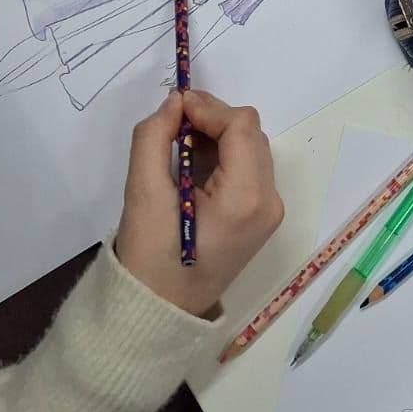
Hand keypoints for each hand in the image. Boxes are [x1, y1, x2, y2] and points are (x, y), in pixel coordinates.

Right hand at [115, 89, 284, 317]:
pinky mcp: (261, 216)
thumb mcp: (142, 193)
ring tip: (180, 143)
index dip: (208, 108)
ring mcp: (269, 211)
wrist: (160, 309)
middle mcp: (268, 202)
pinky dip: (225, 155)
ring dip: (219, 135)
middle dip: (214, 119)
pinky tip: (194, 162)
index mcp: (245, 198)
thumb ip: (154, 137)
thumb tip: (174, 102)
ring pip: (252, 147)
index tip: (174, 108)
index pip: (241, 126)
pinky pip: (249, 168)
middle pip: (250, 134)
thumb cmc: (150, 257)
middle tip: (174, 123)